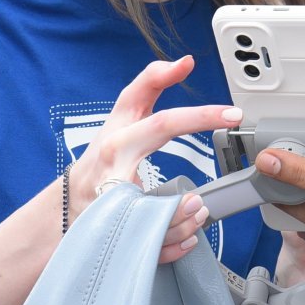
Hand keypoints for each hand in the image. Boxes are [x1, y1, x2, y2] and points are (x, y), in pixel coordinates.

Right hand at [69, 57, 241, 261]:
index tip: (234, 114)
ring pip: (156, 214)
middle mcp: (114, 169)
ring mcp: (113, 202)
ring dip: (185, 217)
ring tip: (199, 211)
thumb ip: (152, 83)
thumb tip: (184, 61)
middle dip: (191, 172)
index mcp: (121, 137)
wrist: (70, 199)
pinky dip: (176, 241)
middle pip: (161, 196)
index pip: (165, 121)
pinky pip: (152, 242)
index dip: (202, 115)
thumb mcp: (124, 112)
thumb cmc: (105, 152)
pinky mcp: (116, 231)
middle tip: (205, 196)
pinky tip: (189, 235)